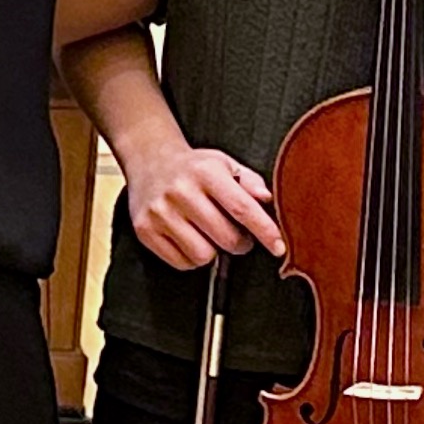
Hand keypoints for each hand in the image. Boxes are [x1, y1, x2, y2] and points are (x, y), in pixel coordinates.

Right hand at [117, 138, 283, 270]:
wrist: (149, 160)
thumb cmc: (193, 167)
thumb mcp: (224, 164)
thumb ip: (250, 181)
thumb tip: (268, 199)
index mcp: (205, 172)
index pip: (242, 208)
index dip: (265, 231)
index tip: (279, 247)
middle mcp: (180, 191)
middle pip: (226, 238)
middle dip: (240, 244)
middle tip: (238, 236)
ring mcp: (160, 212)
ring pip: (203, 255)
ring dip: (214, 252)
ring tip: (209, 236)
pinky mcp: (144, 230)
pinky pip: (181, 263)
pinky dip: (192, 258)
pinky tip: (190, 239)